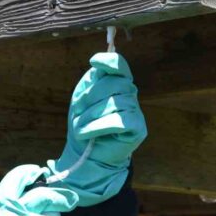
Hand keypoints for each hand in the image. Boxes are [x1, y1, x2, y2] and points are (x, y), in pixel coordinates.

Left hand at [47, 52, 146, 205]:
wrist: (86, 154)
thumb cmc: (84, 124)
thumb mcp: (82, 99)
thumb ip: (91, 81)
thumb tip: (98, 65)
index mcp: (116, 84)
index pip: (120, 66)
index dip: (109, 60)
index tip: (94, 61)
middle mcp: (129, 94)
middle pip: (113, 84)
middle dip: (90, 97)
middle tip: (76, 113)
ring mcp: (136, 111)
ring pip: (114, 103)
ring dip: (90, 116)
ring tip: (79, 128)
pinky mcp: (138, 128)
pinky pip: (118, 120)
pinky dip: (98, 126)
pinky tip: (86, 133)